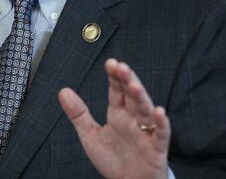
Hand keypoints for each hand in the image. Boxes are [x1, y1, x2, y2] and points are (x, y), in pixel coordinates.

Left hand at [58, 58, 170, 178]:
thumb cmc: (113, 161)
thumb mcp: (90, 135)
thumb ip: (79, 114)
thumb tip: (63, 92)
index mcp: (118, 115)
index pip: (117, 91)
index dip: (115, 77)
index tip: (110, 63)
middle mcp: (133, 120)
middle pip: (132, 96)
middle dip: (127, 81)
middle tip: (121, 68)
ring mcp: (146, 132)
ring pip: (145, 111)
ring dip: (141, 98)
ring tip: (134, 86)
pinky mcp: (156, 148)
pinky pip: (161, 134)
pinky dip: (162, 123)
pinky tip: (159, 112)